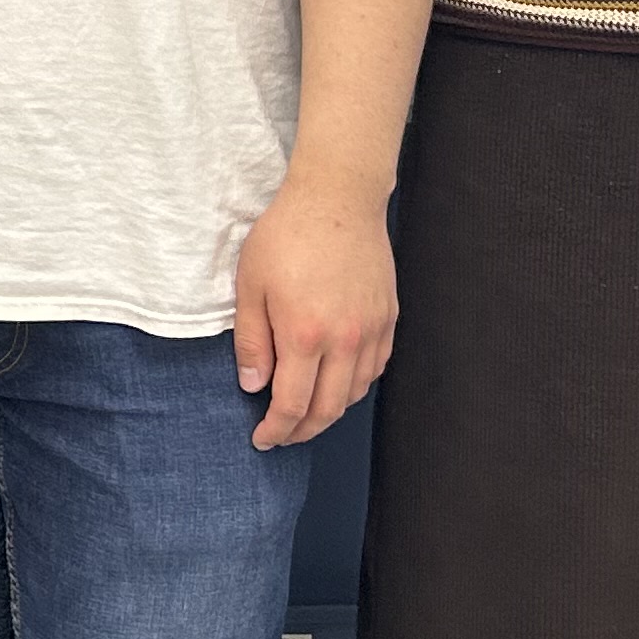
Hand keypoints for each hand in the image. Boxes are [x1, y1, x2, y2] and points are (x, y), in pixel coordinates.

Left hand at [231, 162, 393, 449]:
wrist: (337, 199)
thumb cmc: (286, 236)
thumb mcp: (250, 286)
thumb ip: (253, 342)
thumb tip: (254, 387)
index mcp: (305, 334)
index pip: (293, 404)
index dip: (276, 429)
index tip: (262, 439)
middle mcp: (344, 340)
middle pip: (328, 409)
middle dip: (302, 431)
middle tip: (282, 436)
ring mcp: (371, 331)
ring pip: (354, 393)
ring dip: (329, 412)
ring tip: (305, 414)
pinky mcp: (388, 319)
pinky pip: (374, 369)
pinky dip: (353, 387)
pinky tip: (335, 384)